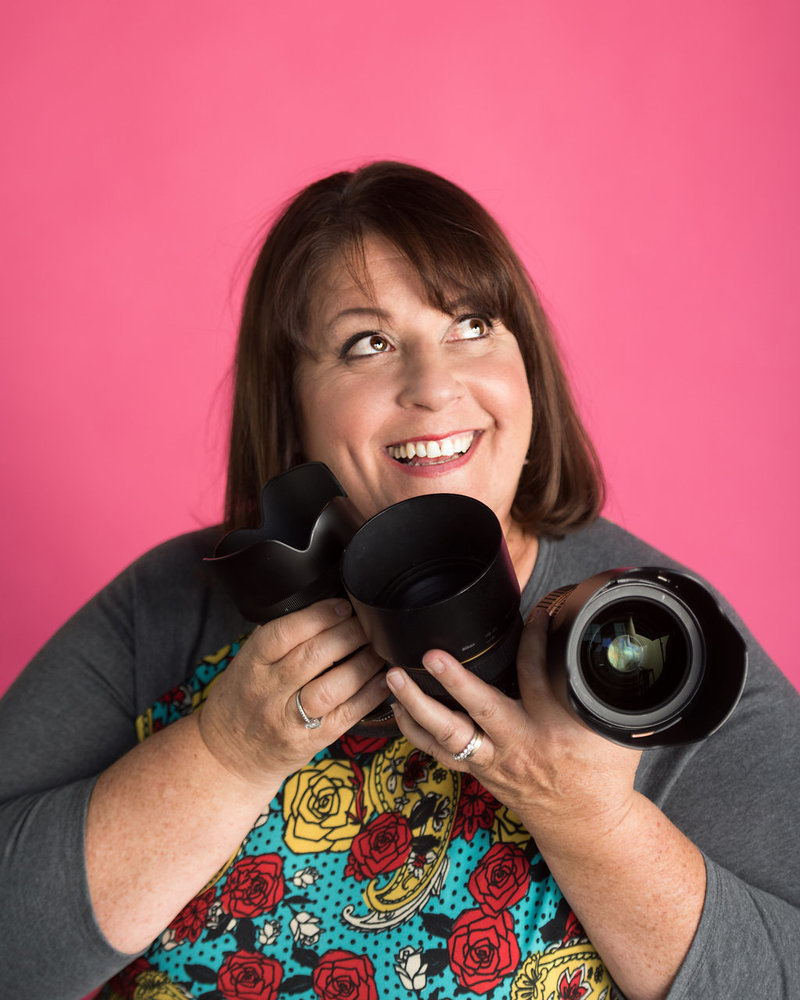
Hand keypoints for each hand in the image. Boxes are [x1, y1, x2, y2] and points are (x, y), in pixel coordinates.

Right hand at [198, 599, 386, 790]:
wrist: (227, 756)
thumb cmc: (241, 700)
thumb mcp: (245, 664)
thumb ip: (275, 639)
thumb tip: (318, 607)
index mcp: (251, 665)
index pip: (283, 633)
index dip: (318, 616)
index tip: (342, 605)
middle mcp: (267, 692)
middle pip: (312, 657)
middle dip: (348, 634)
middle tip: (367, 623)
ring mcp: (288, 719)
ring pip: (331, 687)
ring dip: (362, 664)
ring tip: (378, 648)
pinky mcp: (309, 741)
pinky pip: (345, 715)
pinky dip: (369, 695)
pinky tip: (383, 679)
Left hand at [385, 610, 641, 845]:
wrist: (586, 827)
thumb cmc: (602, 775)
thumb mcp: (614, 731)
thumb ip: (601, 691)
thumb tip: (597, 646)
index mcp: (555, 729)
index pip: (541, 676)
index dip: (536, 642)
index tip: (536, 614)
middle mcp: (519, 744)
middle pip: (482, 710)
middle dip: (456, 682)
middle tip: (432, 655)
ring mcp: (494, 761)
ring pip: (449, 736)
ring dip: (418, 706)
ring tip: (394, 677)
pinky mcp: (479, 771)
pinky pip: (441, 752)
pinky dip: (416, 731)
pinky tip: (397, 708)